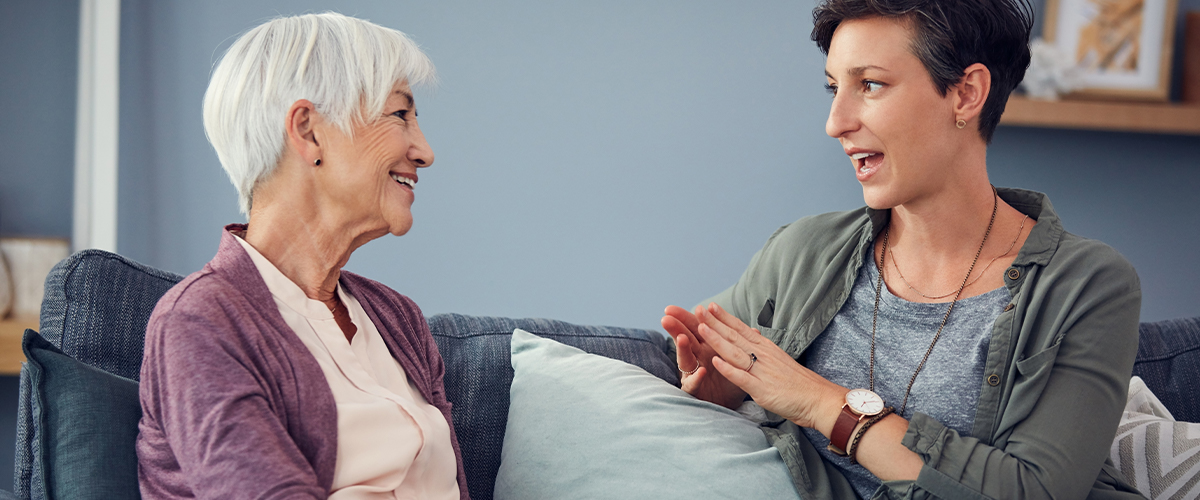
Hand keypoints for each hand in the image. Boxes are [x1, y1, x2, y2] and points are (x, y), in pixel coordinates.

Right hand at [661, 305, 746, 408]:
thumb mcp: (736, 362)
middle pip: (685, 339)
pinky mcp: (694, 391)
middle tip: (667, 316)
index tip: (692, 305)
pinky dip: (697, 378)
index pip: (698, 329)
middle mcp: (696, 359)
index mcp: (706, 349)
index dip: (694, 317)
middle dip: (676, 327)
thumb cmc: (730, 382)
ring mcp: (693, 375)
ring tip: (682, 338)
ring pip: (685, 360)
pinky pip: (693, 384)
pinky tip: (701, 372)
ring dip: (683, 348)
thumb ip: (740, 345)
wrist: (729, 405)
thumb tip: (753, 330)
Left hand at [693, 303, 845, 431]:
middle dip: (715, 323)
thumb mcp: (779, 359)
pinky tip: (716, 362)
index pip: (741, 329)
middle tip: (698, 309)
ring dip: (717, 340)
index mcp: (766, 348)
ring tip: (702, 329)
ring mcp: (762, 372)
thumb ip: (763, 348)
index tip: (710, 306)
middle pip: (734, 336)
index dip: (725, 318)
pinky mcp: (762, 389)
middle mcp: (763, 356)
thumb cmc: (798, 382)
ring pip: (735, 353)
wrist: (818, 398)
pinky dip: (729, 369)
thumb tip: (751, 334)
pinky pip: (742, 377)